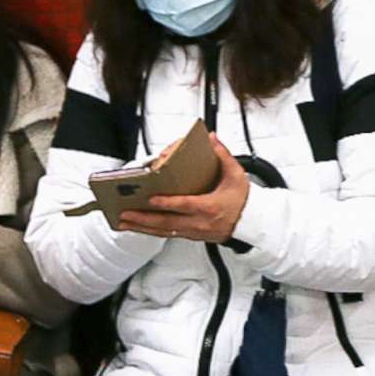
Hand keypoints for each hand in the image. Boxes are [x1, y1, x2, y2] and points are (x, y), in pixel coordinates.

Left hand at [119, 137, 252, 243]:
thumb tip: (212, 139)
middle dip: (144, 218)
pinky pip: (167, 235)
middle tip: (125, 213)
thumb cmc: (243, 201)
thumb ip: (223, 156)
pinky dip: (150, 231)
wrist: (251, 224)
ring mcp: (194, 231)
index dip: (167, 203)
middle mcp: (199, 222)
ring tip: (123, 222)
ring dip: (142, 227)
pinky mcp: (190, 235)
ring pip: (164, 232)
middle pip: (167, 222)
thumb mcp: (236, 175)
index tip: (151, 199)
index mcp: (210, 207)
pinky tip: (138, 227)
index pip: (185, 205)